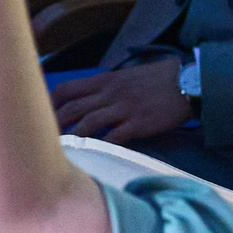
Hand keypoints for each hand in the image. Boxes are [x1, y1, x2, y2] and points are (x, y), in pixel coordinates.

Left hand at [49, 58, 190, 144]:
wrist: (188, 83)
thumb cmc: (157, 80)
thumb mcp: (126, 77)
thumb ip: (105, 89)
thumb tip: (88, 102)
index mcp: (104, 81)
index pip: (66, 90)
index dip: (51, 104)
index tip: (44, 117)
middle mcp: (109, 93)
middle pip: (72, 109)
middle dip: (55, 125)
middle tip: (45, 139)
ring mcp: (123, 108)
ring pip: (88, 124)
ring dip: (74, 138)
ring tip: (64, 151)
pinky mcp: (139, 124)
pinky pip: (114, 137)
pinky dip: (101, 147)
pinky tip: (94, 155)